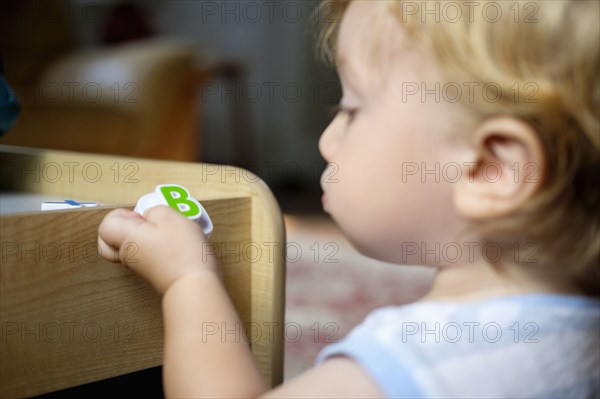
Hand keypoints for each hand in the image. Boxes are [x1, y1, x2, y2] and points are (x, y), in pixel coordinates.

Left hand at [98, 206, 218, 293]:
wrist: (193, 284)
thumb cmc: (182, 252)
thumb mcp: (170, 216)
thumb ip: (154, 210)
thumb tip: (150, 216)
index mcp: (126, 238)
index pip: (105, 225)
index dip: (122, 214)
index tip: (142, 215)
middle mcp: (128, 255)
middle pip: (113, 240)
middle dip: (127, 228)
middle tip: (146, 223)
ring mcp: (141, 266)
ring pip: (132, 247)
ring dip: (146, 237)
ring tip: (166, 232)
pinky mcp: (154, 272)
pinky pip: (147, 256)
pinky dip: (156, 248)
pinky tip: (174, 244)